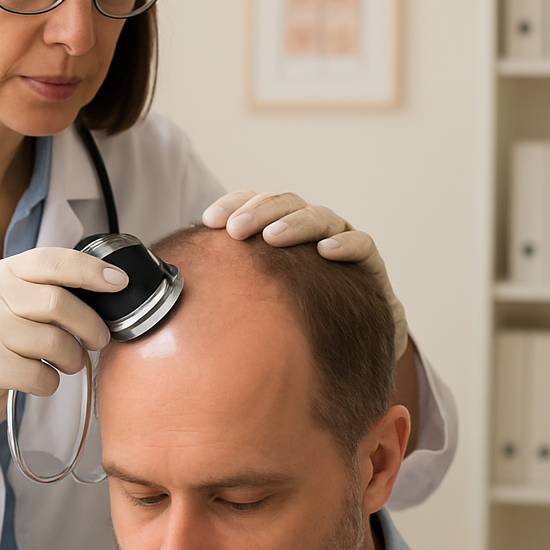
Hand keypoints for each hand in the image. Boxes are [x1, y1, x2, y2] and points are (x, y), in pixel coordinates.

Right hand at [0, 248, 126, 480]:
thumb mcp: (10, 310)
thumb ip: (44, 295)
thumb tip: (105, 292)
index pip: (50, 260)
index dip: (89, 269)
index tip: (119, 281)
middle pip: (59, 301)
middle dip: (90, 325)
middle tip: (98, 340)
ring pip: (55, 341)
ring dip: (72, 359)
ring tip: (66, 364)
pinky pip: (40, 375)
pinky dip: (50, 383)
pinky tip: (39, 381)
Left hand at [203, 190, 407, 357]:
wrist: (353, 346)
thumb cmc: (296, 317)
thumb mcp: (258, 300)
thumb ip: (227, 287)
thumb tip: (180, 282)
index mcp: (280, 230)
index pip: (256, 203)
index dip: (234, 204)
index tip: (210, 220)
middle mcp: (311, 229)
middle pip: (286, 203)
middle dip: (259, 211)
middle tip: (237, 230)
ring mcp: (341, 240)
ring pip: (321, 216)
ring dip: (296, 223)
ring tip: (274, 238)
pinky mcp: (369, 264)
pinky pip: (362, 244)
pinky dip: (345, 243)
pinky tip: (327, 251)